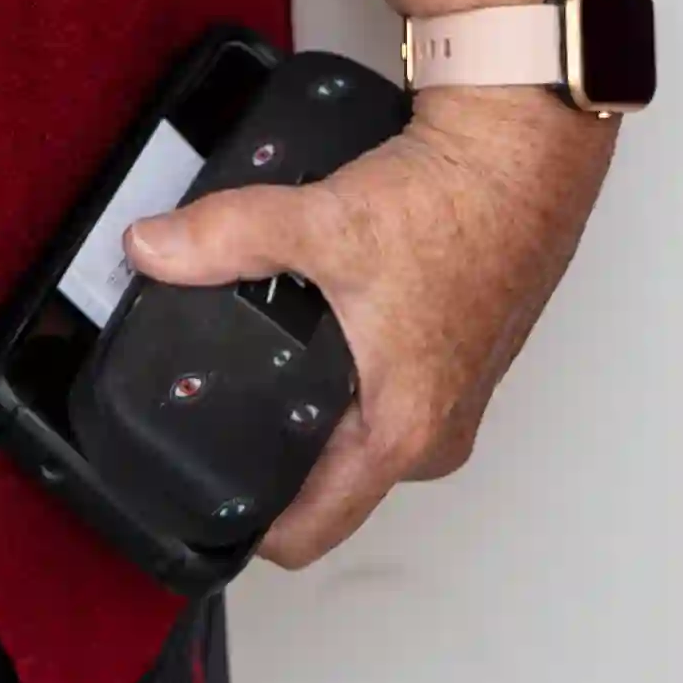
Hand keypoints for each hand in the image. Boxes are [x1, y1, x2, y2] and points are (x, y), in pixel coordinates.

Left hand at [114, 84, 609, 562]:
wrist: (529, 150)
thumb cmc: (464, 203)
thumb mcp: (327, 223)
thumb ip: (228, 236)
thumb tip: (153, 247)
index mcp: (403, 432)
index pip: (309, 533)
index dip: (247, 528)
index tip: (201, 501)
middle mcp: (436, 432)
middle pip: (330, 483)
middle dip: (276, 450)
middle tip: (222, 404)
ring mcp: (455, 398)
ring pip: (360, 433)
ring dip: (320, 404)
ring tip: (273, 354)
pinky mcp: (463, 358)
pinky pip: (391, 392)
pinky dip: (358, 368)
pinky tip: (331, 318)